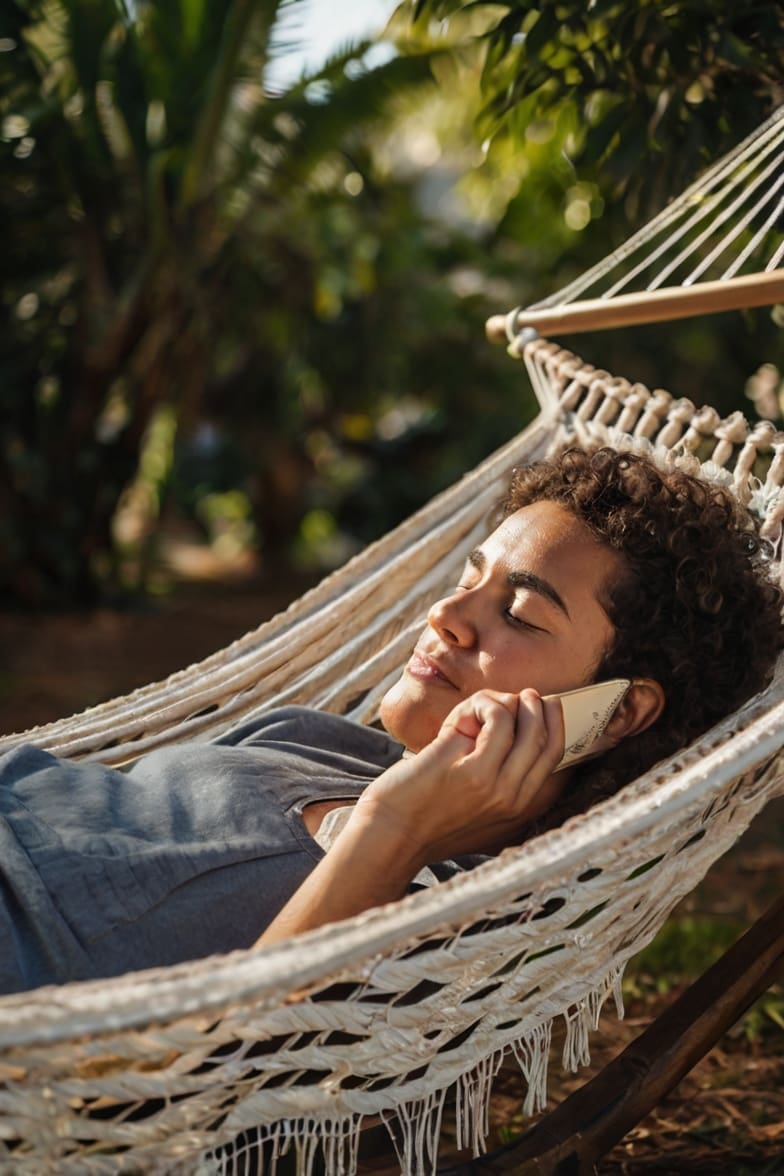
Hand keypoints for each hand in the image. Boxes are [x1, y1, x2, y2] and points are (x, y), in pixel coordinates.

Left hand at [354, 688, 564, 867]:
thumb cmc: (422, 814)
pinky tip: (458, 717)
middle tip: (523, 694)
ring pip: (523, 725)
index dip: (554, 723)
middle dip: (537, 708)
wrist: (390, 833)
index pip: (554, 756)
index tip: (544, 704)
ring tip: (480, 705)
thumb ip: (494, 776)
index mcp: (517, 807)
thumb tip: (504, 723)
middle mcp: (512, 798)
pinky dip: (482, 705)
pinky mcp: (471, 770)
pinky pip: (495, 719)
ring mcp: (494, 785)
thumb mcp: (472, 802)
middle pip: (544, 738)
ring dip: (506, 703)